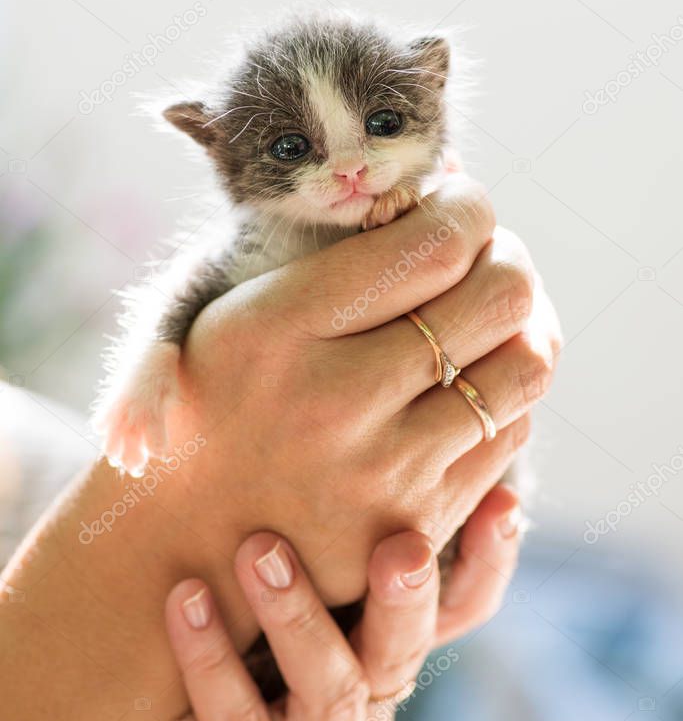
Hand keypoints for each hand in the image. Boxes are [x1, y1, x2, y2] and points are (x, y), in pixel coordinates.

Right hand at [165, 176, 559, 610]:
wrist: (196, 538)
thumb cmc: (221, 401)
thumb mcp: (243, 309)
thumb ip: (337, 247)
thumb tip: (447, 182)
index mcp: (280, 327)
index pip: (435, 243)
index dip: (470, 207)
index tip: (462, 204)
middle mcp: (337, 400)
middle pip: (499, 296)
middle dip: (508, 256)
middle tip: (487, 253)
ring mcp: (385, 469)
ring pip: (524, 366)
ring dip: (520, 324)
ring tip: (489, 314)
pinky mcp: (419, 520)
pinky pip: (511, 430)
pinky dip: (504, 389)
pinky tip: (472, 375)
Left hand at [166, 493, 520, 720]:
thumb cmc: (234, 630)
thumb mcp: (287, 567)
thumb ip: (324, 515)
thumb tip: (361, 415)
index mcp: (387, 644)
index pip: (464, 606)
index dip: (490, 560)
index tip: (503, 501)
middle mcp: (369, 699)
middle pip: (409, 650)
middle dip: (408, 596)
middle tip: (402, 546)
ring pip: (332, 691)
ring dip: (299, 617)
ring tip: (259, 550)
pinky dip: (214, 662)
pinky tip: (187, 599)